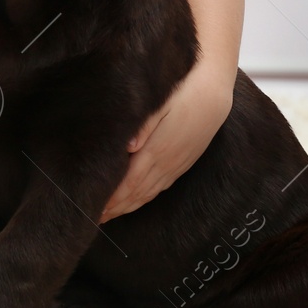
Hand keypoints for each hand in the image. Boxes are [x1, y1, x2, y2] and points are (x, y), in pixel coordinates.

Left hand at [99, 63, 233, 222]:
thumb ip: (143, 126)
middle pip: (137, 192)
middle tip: (93, 219)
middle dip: (115, 207)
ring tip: (109, 215)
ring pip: (149, 192)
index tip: (94, 208)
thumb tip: (126, 148)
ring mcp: (177, 164)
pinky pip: (161, 186)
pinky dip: (144, 197)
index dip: (112, 198)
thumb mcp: (161, 103)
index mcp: (159, 149)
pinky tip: (135, 201)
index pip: (130, 182)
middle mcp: (168, 162)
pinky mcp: (183, 161)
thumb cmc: (182, 90)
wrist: (214, 88)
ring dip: (128, 206)